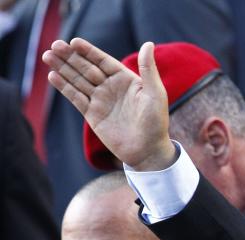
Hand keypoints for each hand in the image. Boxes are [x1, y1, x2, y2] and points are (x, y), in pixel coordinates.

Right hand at [42, 38, 175, 170]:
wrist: (148, 151)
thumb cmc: (156, 122)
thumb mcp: (155, 94)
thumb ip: (149, 69)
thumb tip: (148, 44)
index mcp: (126, 80)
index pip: (103, 61)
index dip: (88, 51)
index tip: (74, 42)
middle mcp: (111, 87)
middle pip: (86, 68)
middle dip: (70, 57)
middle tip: (55, 46)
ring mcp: (100, 100)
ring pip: (78, 80)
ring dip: (63, 68)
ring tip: (48, 56)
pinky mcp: (92, 114)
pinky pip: (76, 97)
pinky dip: (64, 87)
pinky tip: (53, 76)